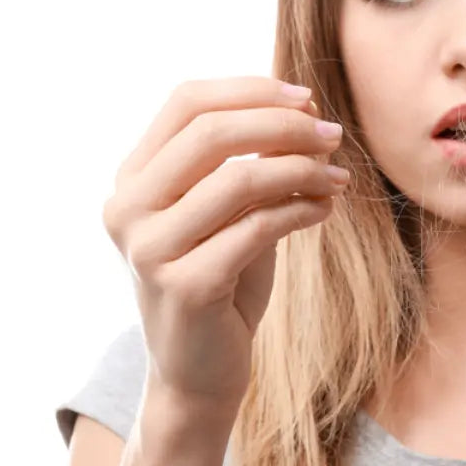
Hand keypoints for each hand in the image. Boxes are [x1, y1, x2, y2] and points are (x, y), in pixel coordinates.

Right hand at [102, 77, 347, 410]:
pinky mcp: (185, 287)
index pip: (185, 102)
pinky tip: (325, 210)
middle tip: (332, 135)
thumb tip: (303, 111)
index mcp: (132, 179)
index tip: (306, 99)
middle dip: (282, 125)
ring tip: (338, 177)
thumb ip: (248, 164)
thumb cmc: (220, 283)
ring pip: (238, 180)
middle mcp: (127, 208)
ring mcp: (149, 249)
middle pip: (210, 133)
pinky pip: (257, 228)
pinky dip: (301, 211)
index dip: (250, 91)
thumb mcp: (228, 213)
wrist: (198, 374)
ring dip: (301, 170)